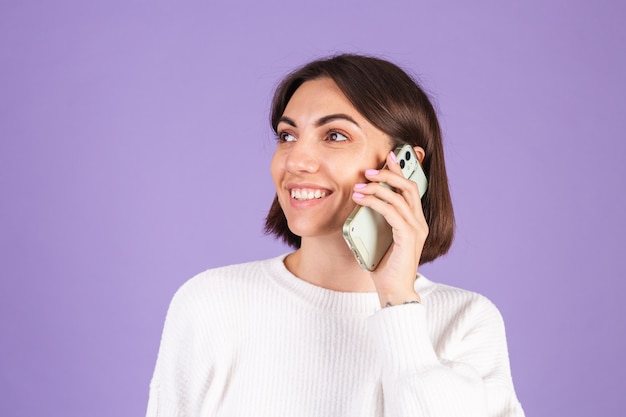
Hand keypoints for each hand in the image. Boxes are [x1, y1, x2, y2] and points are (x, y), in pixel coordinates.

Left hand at [352, 150, 427, 306]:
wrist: (393, 292)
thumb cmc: (384, 268)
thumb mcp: (379, 238)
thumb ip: (376, 220)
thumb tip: (360, 200)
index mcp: (415, 222)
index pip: (410, 189)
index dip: (400, 171)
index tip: (388, 157)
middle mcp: (419, 223)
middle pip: (408, 187)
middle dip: (388, 174)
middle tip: (368, 170)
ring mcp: (416, 230)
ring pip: (399, 197)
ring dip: (376, 188)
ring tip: (358, 186)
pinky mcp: (408, 237)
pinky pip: (391, 212)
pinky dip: (375, 202)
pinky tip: (361, 199)